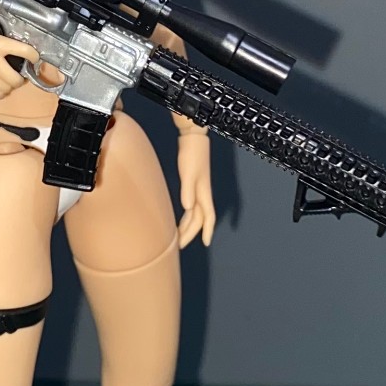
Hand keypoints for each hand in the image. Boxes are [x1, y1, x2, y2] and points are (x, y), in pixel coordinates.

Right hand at [0, 20, 36, 97]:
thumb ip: (3, 44)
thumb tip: (18, 54)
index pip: (25, 52)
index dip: (34, 57)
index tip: (34, 58)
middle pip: (17, 79)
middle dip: (21, 78)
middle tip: (19, 74)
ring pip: (6, 89)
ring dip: (10, 87)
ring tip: (7, 82)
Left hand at [176, 134, 215, 248]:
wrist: (192, 139)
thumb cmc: (192, 155)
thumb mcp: (189, 173)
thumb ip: (188, 190)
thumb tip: (188, 208)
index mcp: (204, 193)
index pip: (208, 217)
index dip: (208, 230)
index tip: (206, 243)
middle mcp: (202, 194)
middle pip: (199, 219)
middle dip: (191, 234)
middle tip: (179, 246)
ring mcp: (198, 190)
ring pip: (194, 214)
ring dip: (187, 226)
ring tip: (177, 238)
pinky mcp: (192, 185)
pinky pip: (191, 206)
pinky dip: (186, 216)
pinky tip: (180, 220)